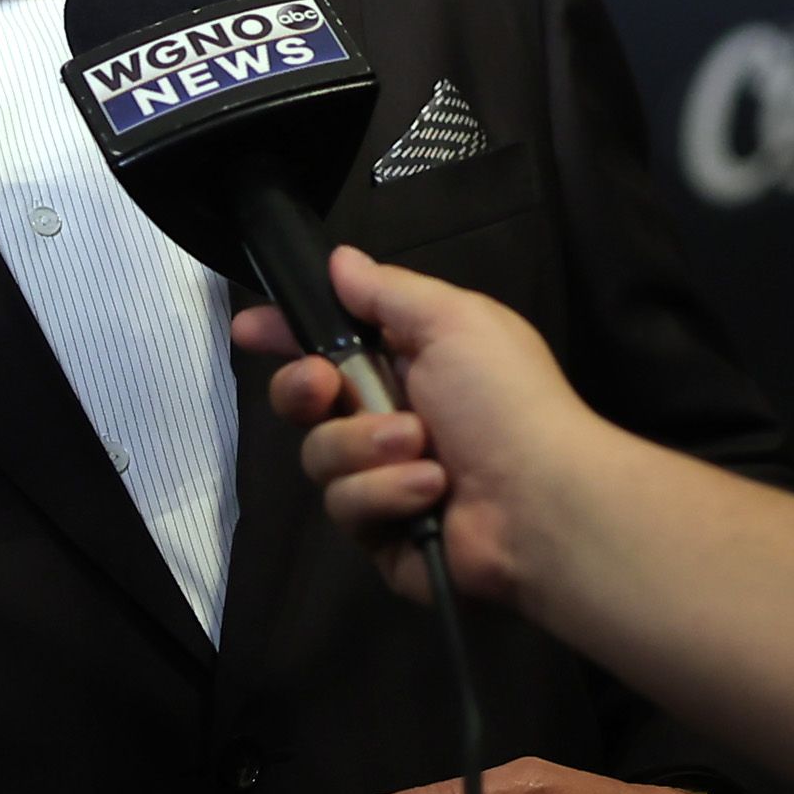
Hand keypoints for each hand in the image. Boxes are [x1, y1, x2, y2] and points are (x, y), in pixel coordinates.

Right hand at [232, 246, 607, 607]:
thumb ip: (388, 289)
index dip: (285, 335)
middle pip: (303, 401)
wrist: (543, 501)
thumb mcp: (453, 320)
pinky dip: (387, 493)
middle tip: (325, 386)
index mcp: (409, 363)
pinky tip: (430, 490)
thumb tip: (342, 259)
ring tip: (423, 448)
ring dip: (367, 446)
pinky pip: (346, 507)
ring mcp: (382, 479)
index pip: (328, 342)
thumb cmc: (507, 400)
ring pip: (320, 457)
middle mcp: (390, 419)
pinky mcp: (380, 534)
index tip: (251, 329)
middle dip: (304, 389)